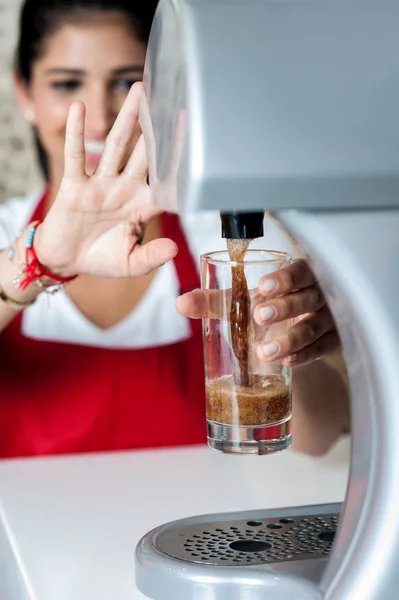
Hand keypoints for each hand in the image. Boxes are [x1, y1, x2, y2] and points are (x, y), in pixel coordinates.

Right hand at [35, 83, 177, 278]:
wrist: (66, 260)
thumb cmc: (100, 259)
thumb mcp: (130, 263)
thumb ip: (151, 257)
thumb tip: (173, 249)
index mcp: (141, 206)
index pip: (166, 182)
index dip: (181, 165)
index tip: (196, 145)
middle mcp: (124, 188)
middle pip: (145, 154)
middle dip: (159, 130)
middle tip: (175, 102)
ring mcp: (100, 183)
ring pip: (116, 145)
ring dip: (127, 119)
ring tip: (139, 92)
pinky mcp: (75, 184)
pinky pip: (76, 155)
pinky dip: (76, 132)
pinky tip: (80, 108)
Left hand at [176, 259, 339, 367]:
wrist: (286, 341)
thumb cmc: (265, 310)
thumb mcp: (240, 304)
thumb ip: (213, 301)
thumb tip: (181, 303)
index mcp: (298, 276)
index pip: (300, 270)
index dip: (286, 277)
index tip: (263, 286)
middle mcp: (317, 295)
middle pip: (310, 296)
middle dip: (285, 307)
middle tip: (259, 317)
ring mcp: (327, 320)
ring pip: (315, 326)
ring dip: (291, 338)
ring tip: (264, 351)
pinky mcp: (330, 343)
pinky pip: (323, 349)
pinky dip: (305, 355)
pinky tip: (287, 361)